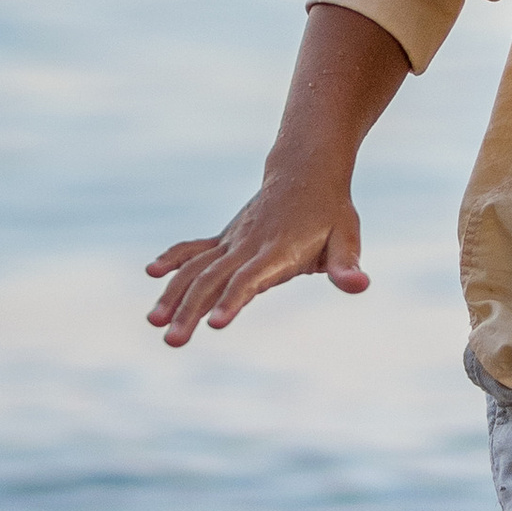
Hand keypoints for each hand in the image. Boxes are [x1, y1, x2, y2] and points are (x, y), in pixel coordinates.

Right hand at [144, 172, 368, 345]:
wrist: (305, 170)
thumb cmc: (331, 212)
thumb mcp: (347, 237)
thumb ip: (347, 265)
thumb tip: (359, 286)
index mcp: (277, 251)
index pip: (250, 279)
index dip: (232, 300)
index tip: (215, 324)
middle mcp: (248, 245)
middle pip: (212, 279)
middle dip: (190, 310)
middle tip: (172, 341)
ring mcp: (232, 240)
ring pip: (195, 267)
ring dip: (172, 294)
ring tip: (153, 322)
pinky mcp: (225, 238)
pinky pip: (194, 248)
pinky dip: (172, 259)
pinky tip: (151, 272)